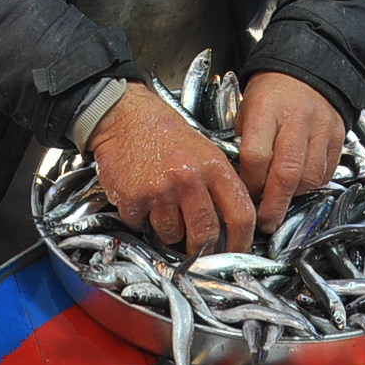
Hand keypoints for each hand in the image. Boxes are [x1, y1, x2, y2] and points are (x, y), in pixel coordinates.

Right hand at [89, 85, 255, 255]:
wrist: (123, 116)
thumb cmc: (162, 131)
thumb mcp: (203, 149)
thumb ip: (218, 183)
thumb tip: (230, 221)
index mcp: (213, 166)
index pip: (240, 214)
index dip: (242, 240)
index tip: (237, 249)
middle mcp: (189, 179)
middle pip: (206, 235)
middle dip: (202, 248)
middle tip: (196, 247)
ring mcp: (160, 191)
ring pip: (172, 235)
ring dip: (168, 231)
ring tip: (162, 209)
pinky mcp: (133, 199)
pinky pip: (142, 227)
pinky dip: (141, 221)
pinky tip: (142, 201)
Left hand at [236, 72, 345, 234]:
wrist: (307, 68)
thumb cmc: (271, 92)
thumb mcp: (246, 107)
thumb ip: (245, 141)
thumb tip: (240, 180)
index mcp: (267, 109)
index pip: (256, 157)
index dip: (249, 183)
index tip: (244, 195)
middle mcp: (296, 120)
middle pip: (286, 173)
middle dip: (274, 204)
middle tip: (265, 222)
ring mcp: (320, 129)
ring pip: (309, 177)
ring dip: (294, 196)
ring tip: (281, 200)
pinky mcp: (338, 137)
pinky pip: (326, 172)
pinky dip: (312, 185)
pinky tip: (299, 185)